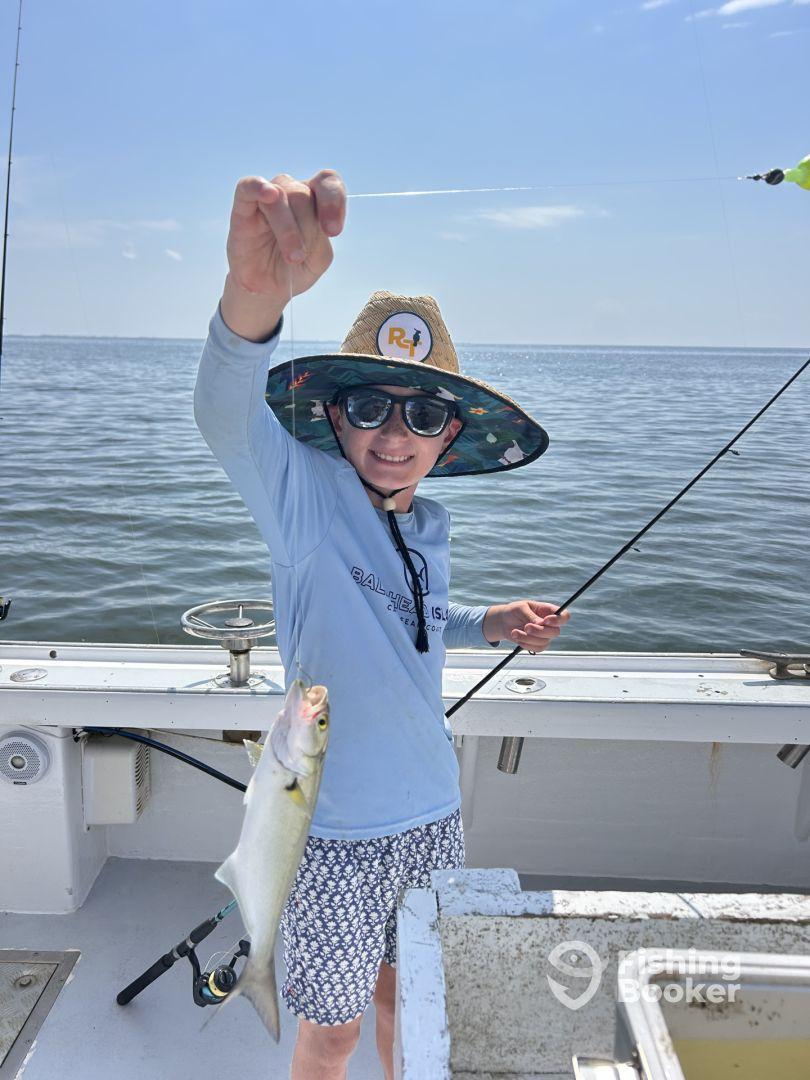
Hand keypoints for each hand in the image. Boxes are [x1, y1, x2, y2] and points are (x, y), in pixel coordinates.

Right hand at [221, 169, 346, 339]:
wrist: (267, 290)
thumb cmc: (295, 270)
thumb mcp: (318, 258)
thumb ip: (319, 233)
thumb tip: (305, 209)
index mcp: (314, 202)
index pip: (328, 182)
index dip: (333, 200)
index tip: (333, 231)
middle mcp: (291, 194)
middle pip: (303, 194)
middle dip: (306, 228)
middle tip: (299, 256)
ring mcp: (267, 198)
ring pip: (281, 193)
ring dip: (287, 228)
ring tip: (291, 257)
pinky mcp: (244, 207)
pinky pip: (248, 186)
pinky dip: (258, 186)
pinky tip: (268, 194)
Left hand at [483, 601, 569, 650]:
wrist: (504, 622)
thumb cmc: (514, 611)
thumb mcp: (521, 609)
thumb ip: (531, 616)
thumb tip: (541, 624)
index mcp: (548, 611)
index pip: (564, 616)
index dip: (559, 620)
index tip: (546, 620)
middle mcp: (550, 624)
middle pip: (556, 632)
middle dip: (540, 631)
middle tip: (526, 627)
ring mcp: (545, 636)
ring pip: (545, 642)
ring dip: (528, 638)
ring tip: (514, 632)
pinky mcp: (538, 644)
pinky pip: (538, 649)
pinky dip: (526, 645)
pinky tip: (517, 637)